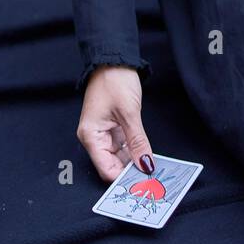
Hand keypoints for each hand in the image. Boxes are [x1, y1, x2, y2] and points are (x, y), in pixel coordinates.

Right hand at [76, 65, 154, 182]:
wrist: (114, 60)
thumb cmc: (114, 81)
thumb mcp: (129, 113)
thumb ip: (137, 142)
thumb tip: (146, 165)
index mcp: (90, 136)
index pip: (105, 168)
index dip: (123, 178)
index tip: (142, 183)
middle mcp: (95, 138)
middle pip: (112, 165)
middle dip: (131, 173)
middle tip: (151, 180)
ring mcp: (105, 134)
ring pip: (120, 158)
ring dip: (135, 163)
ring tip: (152, 171)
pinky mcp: (114, 129)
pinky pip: (125, 147)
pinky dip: (136, 153)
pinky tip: (148, 158)